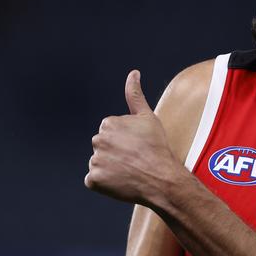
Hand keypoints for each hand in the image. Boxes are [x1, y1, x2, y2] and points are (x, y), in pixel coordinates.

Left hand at [85, 70, 185, 205]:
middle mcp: (97, 140)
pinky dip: (106, 183)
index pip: (111, 132)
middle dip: (116, 152)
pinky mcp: (93, 180)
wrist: (161, 177)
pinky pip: (95, 180)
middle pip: (104, 146)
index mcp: (108, 123)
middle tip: (135, 158)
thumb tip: (133, 73)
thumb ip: (135, 94)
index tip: (138, 145)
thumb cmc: (157, 147)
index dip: (126, 139)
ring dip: (111, 167)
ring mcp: (95, 161)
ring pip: (100, 163)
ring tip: (130, 170)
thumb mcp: (148, 117)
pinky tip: (122, 181)